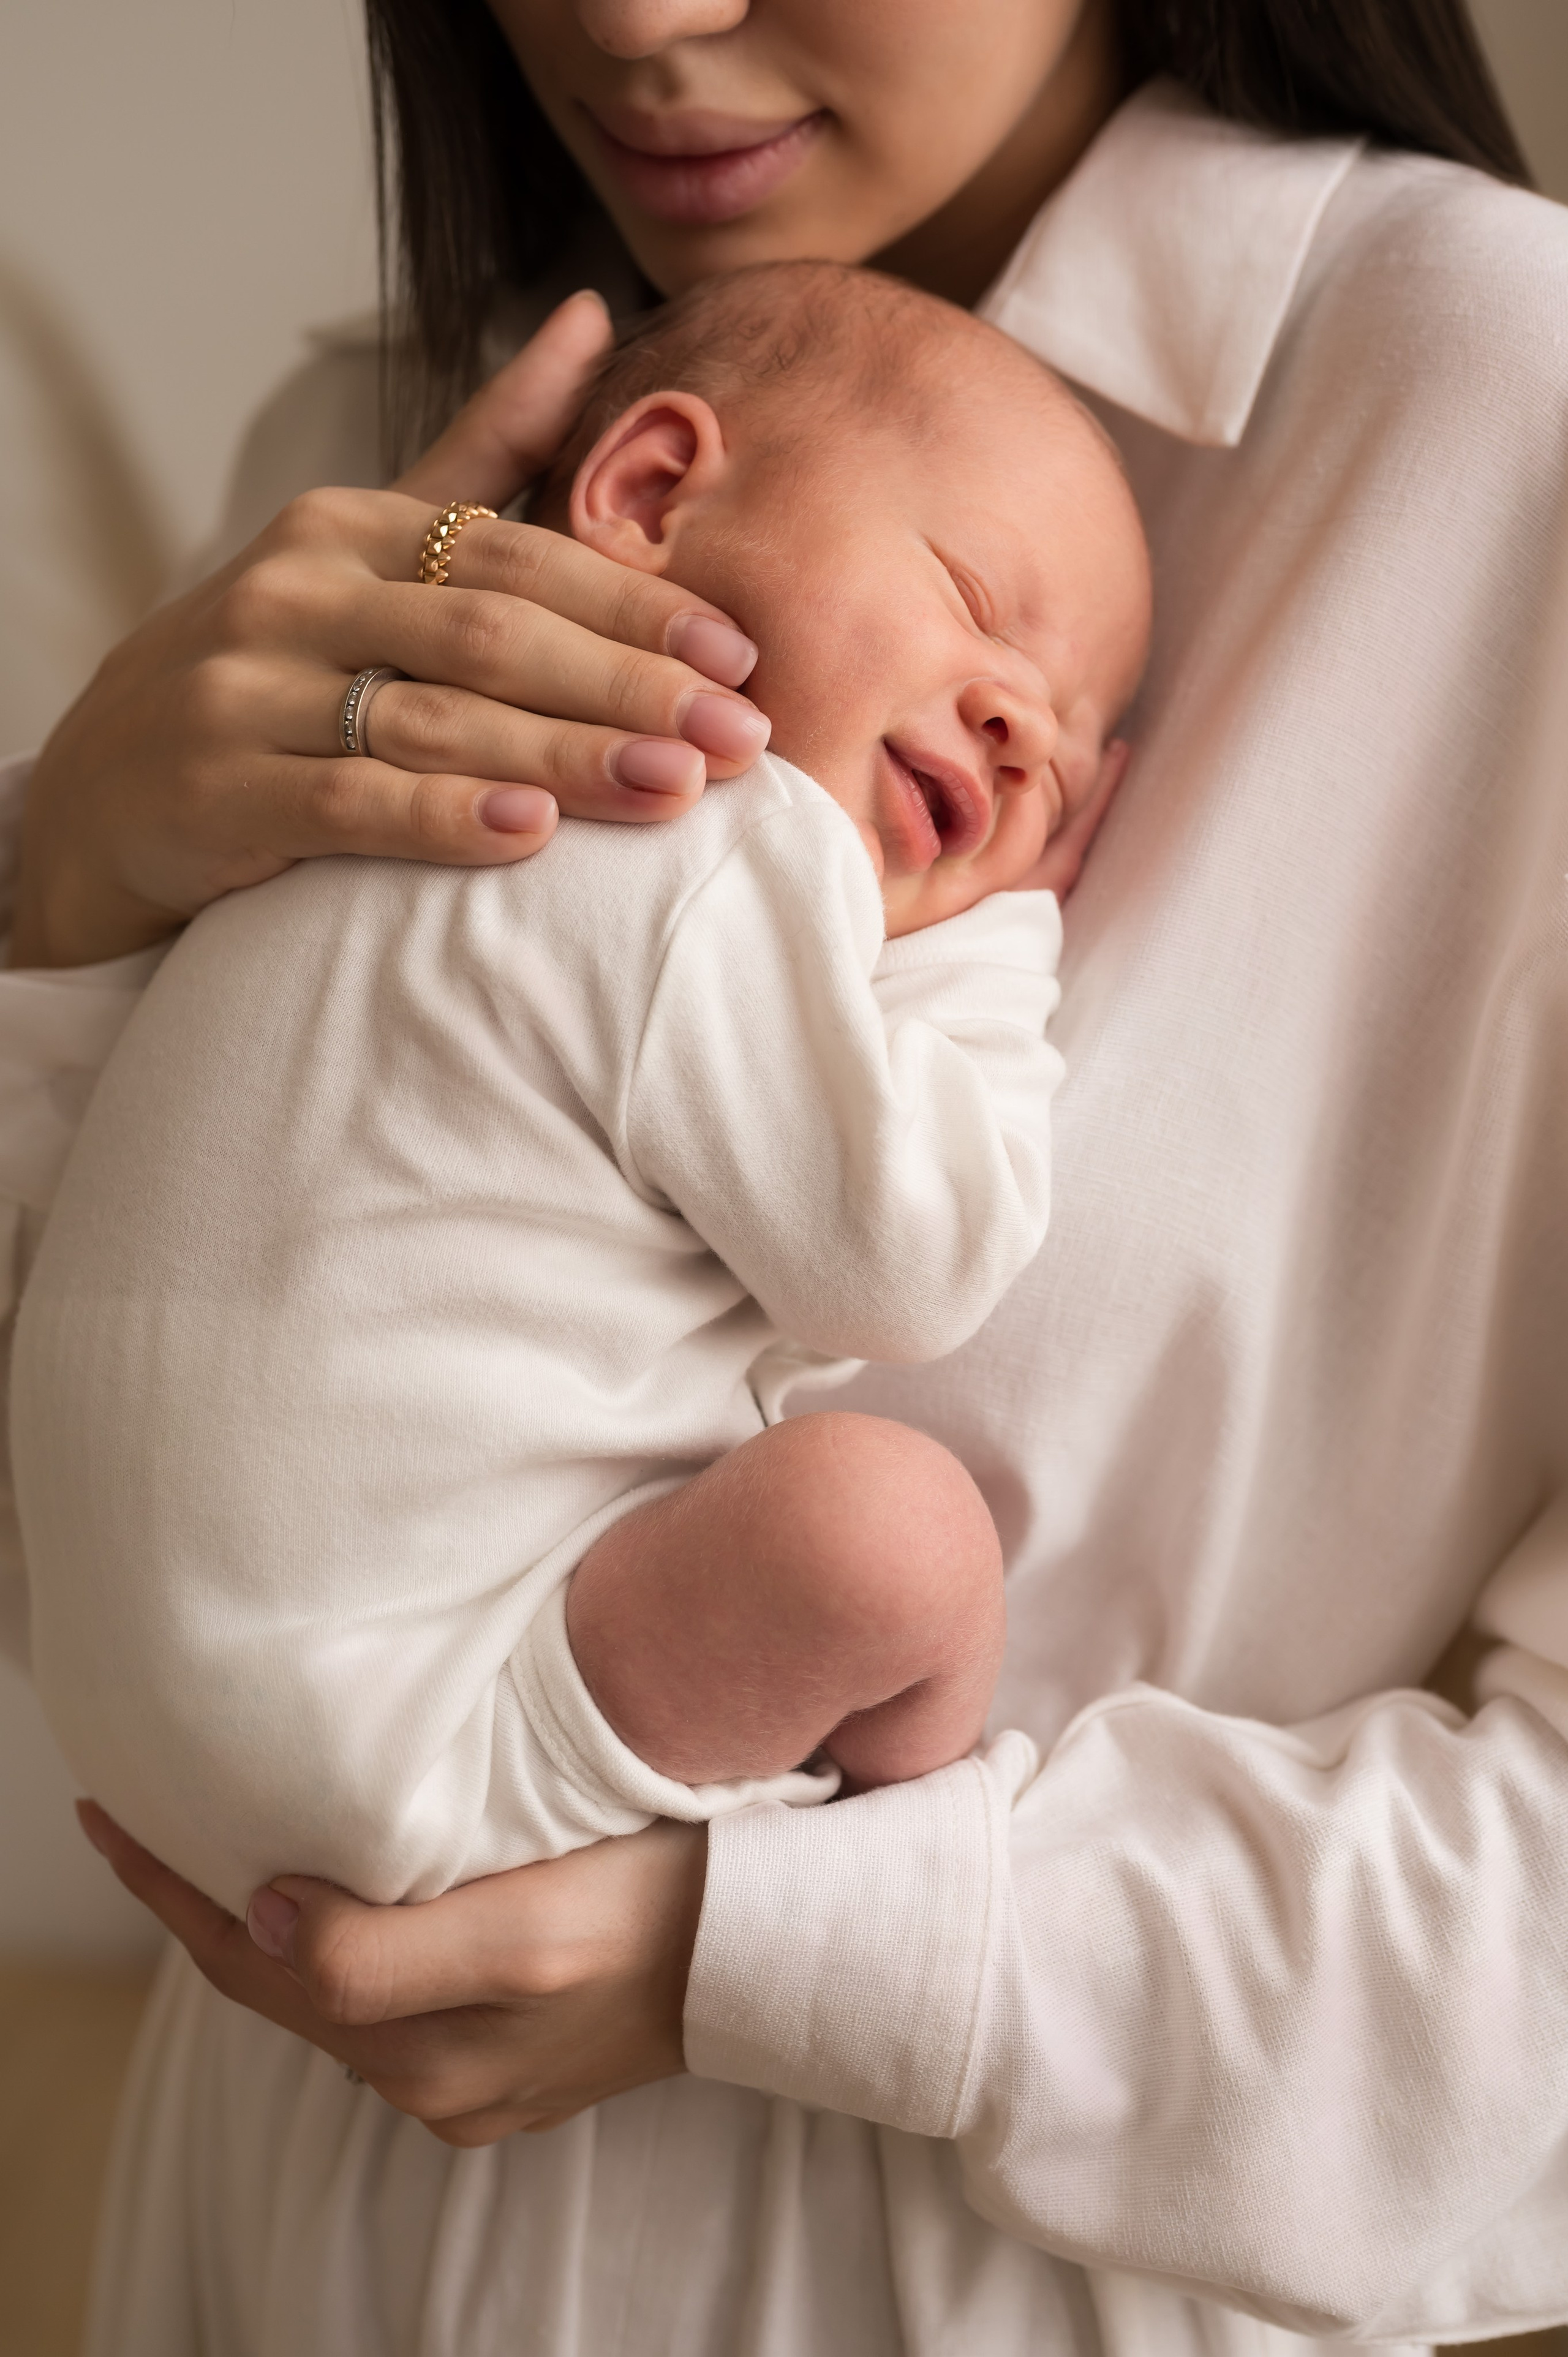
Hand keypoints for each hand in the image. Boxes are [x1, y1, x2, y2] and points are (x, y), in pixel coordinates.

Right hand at [12, 290, 769, 969]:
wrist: (109, 793)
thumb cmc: (275, 671)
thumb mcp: (370, 551)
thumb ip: (484, 449)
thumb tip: (590, 312)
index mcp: (347, 527)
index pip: (516, 555)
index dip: (636, 607)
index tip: (741, 657)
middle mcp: (292, 591)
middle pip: (490, 634)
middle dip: (627, 687)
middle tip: (739, 739)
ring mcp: (244, 689)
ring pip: (432, 719)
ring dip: (563, 756)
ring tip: (672, 788)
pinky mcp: (216, 790)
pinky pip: (348, 802)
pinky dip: (442, 817)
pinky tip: (528, 834)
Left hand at [79, 1800, 706, 2145]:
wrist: (769, 1950)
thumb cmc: (657, 1911)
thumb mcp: (522, 1932)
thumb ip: (383, 1952)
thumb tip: (264, 1918)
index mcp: (424, 2054)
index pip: (252, 1966)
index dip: (172, 1892)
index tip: (113, 1812)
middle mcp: (433, 2080)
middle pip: (281, 1985)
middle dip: (206, 1904)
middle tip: (148, 1816)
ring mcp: (472, 2076)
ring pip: (331, 1993)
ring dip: (270, 1925)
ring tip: (224, 1846)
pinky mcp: (510, 2056)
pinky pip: (389, 2003)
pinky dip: (338, 1948)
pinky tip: (332, 1900)